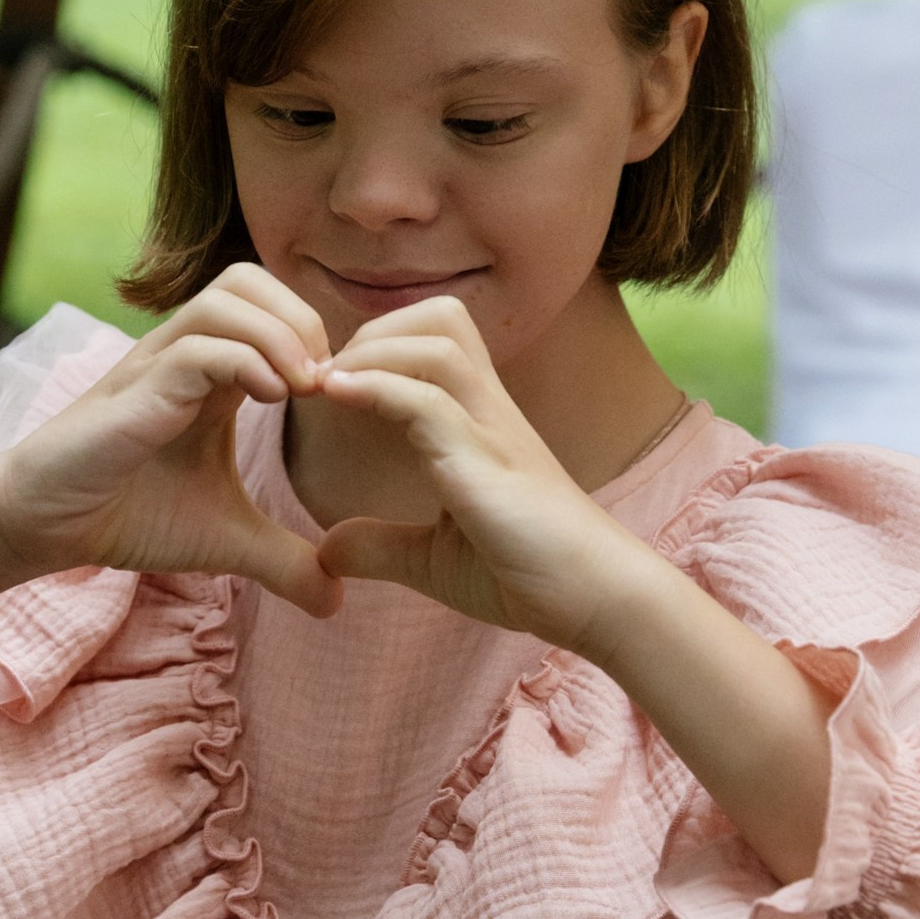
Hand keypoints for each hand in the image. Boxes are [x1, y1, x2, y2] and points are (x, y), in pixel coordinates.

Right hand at [0, 266, 341, 621]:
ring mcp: (157, 363)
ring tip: (306, 389)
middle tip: (326, 382)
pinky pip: (197, 347)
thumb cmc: (130, 515)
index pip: (272, 306)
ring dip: (280, 334)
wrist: (50, 524)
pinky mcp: (137, 389)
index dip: (315, 336)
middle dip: (302, 318)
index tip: (340, 397)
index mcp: (212, 372)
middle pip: (250, 279)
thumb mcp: (225, 539)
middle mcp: (185, 354)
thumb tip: (336, 600)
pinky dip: (245, 361)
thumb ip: (284, 559)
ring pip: (226, 297)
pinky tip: (271, 400)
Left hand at [317, 296, 834, 880]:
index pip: (433, 341)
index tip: (323, 384)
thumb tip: (326, 548)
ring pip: (435, 342)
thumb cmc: (528, 576)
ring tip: (323, 383)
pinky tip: (335, 396)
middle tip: (323, 376)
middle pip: (438, 317)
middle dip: (373, 331)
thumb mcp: (434, 561)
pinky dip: (377, 388)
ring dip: (370, 352)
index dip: (377, 346)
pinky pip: (428, 399)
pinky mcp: (487, 460)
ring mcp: (492, 429)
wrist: (596, 600)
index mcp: (479, 424)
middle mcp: (488, 411)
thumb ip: (382, 545)